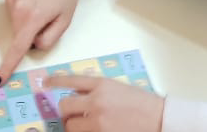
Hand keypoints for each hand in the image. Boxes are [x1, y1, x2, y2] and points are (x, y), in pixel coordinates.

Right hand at [0, 0, 101, 79]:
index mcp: (33, 17)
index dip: (7, 66)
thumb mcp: (64, 21)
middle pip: (19, 32)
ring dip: (25, 16)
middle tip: (46, 14)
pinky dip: (21, 4)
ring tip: (41, 0)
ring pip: (14, 19)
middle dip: (29, 30)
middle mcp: (17, 6)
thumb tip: (31, 44)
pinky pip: (12, 5)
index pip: (17, 48)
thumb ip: (47, 39)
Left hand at [50, 75, 164, 131]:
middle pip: (65, 106)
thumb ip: (99, 90)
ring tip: (86, 125)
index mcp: (103, 84)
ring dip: (74, 126)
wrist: (161, 121)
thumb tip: (79, 95)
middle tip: (71, 114)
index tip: (45, 83)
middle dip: (66, 111)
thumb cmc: (145, 106)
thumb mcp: (120, 88)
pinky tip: (92, 130)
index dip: (55, 81)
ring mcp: (97, 121)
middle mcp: (97, 101)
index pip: (71, 80)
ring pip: (70, 126)